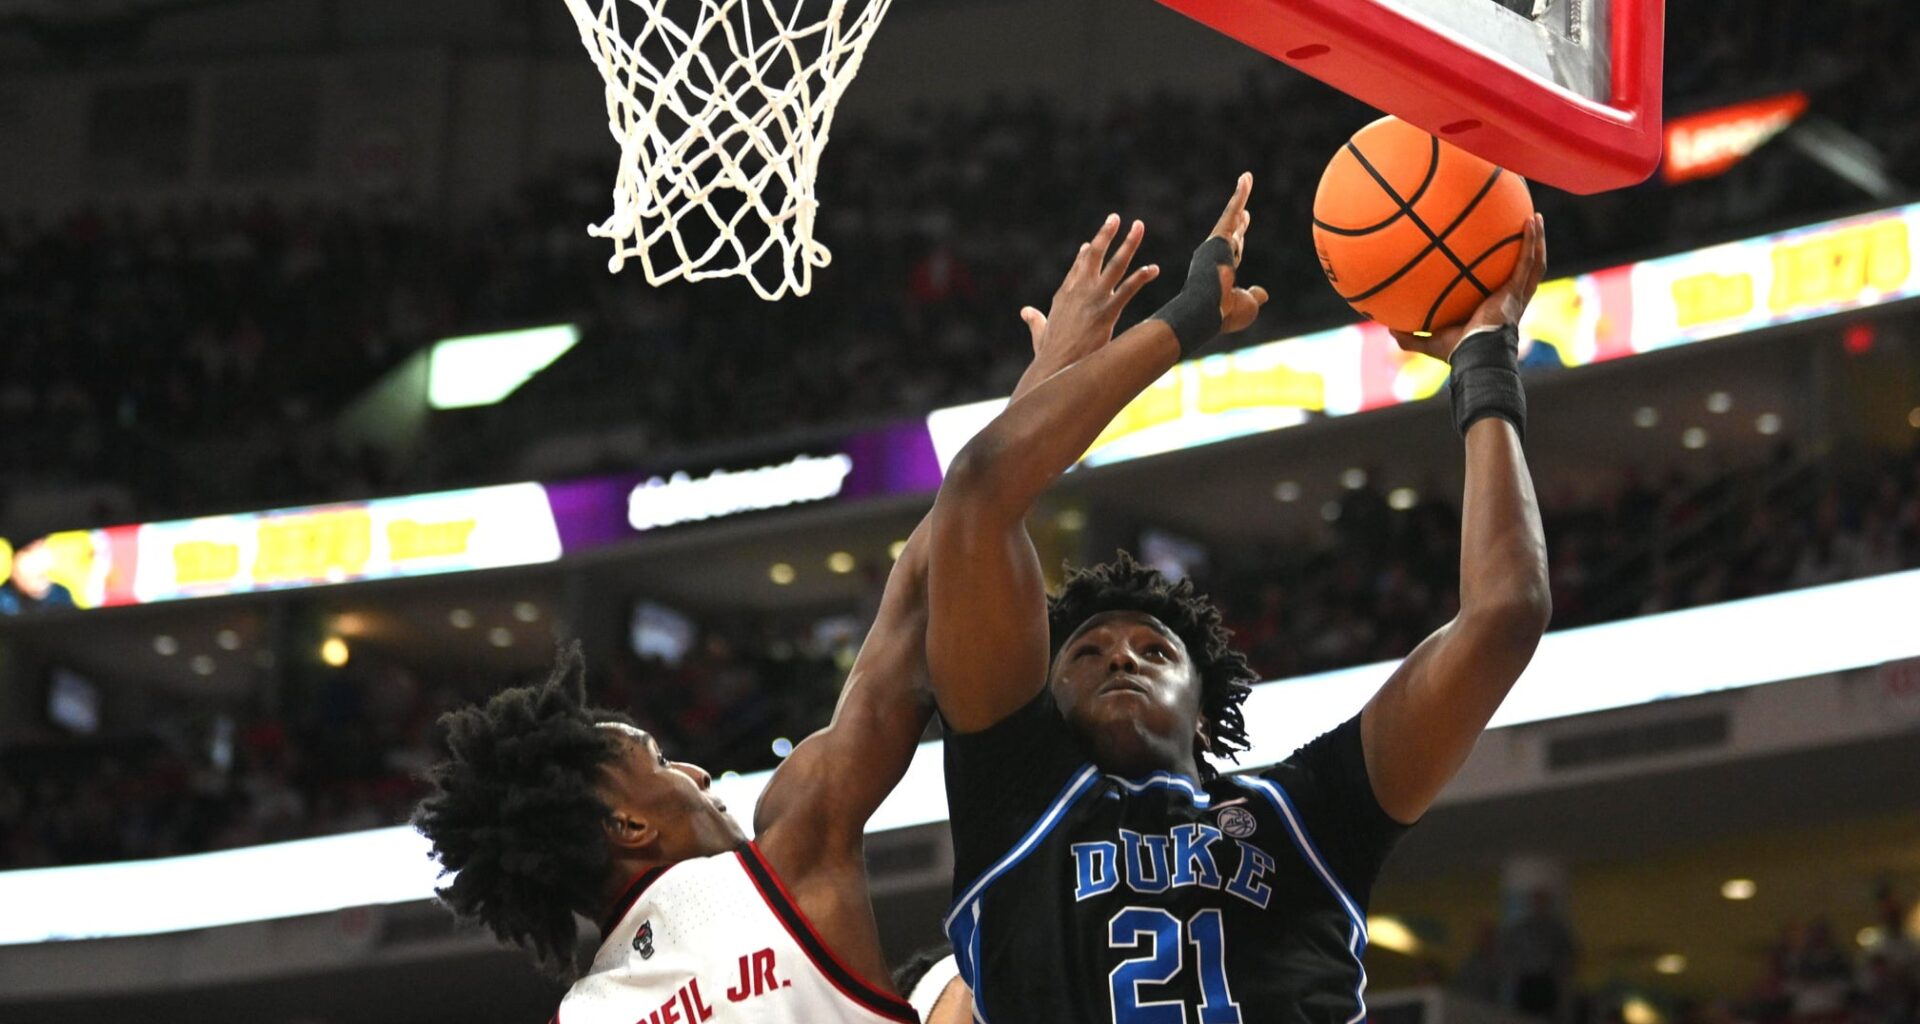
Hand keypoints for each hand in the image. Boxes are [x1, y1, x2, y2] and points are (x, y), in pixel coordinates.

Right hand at [1013, 214, 1159, 398]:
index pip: (1077, 267)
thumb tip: (1025, 311)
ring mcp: (1093, 299)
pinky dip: (1141, 278)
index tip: (1092, 243)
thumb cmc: (1048, 353)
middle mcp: (1079, 290)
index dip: (1086, 253)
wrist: (1054, 366)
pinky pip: (1127, 290)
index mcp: (1064, 294)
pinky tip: (1153, 268)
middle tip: (1115, 217)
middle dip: (1105, 234)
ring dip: (1128, 244)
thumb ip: (1034, 319)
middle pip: (1094, 255)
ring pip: (1115, 265)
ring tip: (1139, 227)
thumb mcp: (1039, 331)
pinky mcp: (1106, 313)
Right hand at [1209, 172, 1269, 334]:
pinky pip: (1232, 210)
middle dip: (1238, 221)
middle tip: (1245, 210)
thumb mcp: (1247, 305)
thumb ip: (1254, 296)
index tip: (1241, 235)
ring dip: (1241, 197)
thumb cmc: (1224, 313)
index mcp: (1221, 274)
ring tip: (1247, 179)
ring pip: (1232, 216)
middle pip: (1231, 234)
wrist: (1207, 310)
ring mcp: (1215, 246)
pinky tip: (1247, 178)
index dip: (1238, 244)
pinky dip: (1240, 194)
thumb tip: (1263, 293)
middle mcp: (1215, 257)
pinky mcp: (1218, 236)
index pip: (1232, 255)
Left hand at [1392, 213, 1546, 362]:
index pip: (1502, 285)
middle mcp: (1510, 300)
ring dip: (1537, 240)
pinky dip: (1532, 241)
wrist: (1474, 355)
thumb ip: (1411, 336)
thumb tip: (1388, 327)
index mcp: (1495, 308)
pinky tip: (1532, 221)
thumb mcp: (1430, 341)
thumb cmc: (1456, 352)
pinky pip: (1528, 262)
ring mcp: (1516, 295)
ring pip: (1534, 262)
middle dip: (1528, 249)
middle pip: (1524, 270)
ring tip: (1535, 217)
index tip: (1499, 254)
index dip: (1504, 271)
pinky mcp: (1516, 291)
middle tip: (1524, 226)